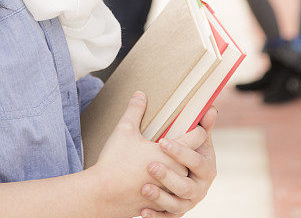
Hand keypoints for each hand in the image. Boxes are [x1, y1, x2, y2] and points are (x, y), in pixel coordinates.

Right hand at [92, 92, 202, 217]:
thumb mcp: (125, 130)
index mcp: (173, 154)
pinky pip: (171, 196)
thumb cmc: (115, 161)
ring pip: (183, 178)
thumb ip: (135, 110)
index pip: (198, 137)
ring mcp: (169, 192)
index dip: (197, 127)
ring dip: (178, 169)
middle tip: (180, 138)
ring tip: (169, 160)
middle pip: (192, 158)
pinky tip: (160, 182)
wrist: (103, 195)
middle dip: (186, 149)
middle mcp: (176, 174)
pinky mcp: (160, 205)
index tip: (194, 121)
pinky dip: (168, 187)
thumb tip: (140, 94)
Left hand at [138, 105, 217, 217]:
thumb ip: (202, 126)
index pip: (195, 161)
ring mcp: (188, 203)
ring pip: (176, 204)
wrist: (186, 179)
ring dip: (160, 197)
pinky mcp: (176, 214)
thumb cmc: (190, 155)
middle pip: (185, 186)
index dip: (180, 152)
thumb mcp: (197, 142)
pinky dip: (155, 216)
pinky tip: (142, 211)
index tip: (161, 142)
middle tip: (150, 165)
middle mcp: (200, 189)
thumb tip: (211, 107)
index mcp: (206, 169)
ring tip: (144, 187)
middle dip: (168, 176)